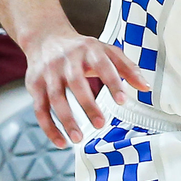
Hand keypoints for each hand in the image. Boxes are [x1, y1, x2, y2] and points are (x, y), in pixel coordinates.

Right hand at [25, 30, 149, 146]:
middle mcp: (66, 59)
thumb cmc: (82, 49)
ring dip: (66, 119)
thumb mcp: (105, 50)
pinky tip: (61, 142)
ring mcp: (48, 72)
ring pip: (55, 97)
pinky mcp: (34, 85)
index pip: (102, 64)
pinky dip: (49, 127)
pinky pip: (39, 108)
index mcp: (88, 49)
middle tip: (101, 124)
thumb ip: (126, 67)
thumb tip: (146, 87)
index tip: (122, 101)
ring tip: (78, 139)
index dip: (113, 81)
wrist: (45, 37)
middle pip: (75, 82)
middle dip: (87, 104)